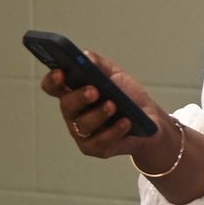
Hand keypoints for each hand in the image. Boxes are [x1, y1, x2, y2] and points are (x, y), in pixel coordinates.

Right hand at [38, 51, 172, 167]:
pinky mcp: (95, 148)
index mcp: (73, 92)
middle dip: (79, 97)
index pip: (53, 86)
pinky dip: (114, 131)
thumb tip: (85, 56)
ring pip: (83, 124)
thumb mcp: (115, 74)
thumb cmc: (127, 95)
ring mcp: (82, 132)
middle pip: (66, 105)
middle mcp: (73, 113)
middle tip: (94, 90)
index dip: (52, 80)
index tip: (61, 73)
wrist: (150, 120)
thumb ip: (99, 64)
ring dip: (99, 114)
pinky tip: (125, 122)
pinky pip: (100, 141)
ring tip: (113, 105)